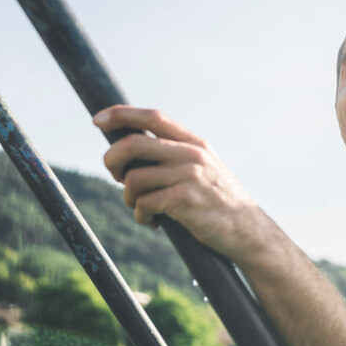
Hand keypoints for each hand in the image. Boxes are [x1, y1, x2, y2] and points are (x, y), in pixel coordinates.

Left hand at [94, 106, 268, 257]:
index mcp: (194, 143)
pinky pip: (143, 204)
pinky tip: (152, 223)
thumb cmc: (218, 201)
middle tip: (115, 177)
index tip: (98, 120)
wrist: (247, 230)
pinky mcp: (185, 200)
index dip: (122, 115)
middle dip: (111, 160)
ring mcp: (189, 176)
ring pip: (133, 179)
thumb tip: (129, 150)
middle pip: (132, 144)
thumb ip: (175, 155)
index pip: (153, 117)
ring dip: (128, 197)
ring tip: (141, 208)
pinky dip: (140, 216)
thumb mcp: (203, 168)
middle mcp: (191, 154)